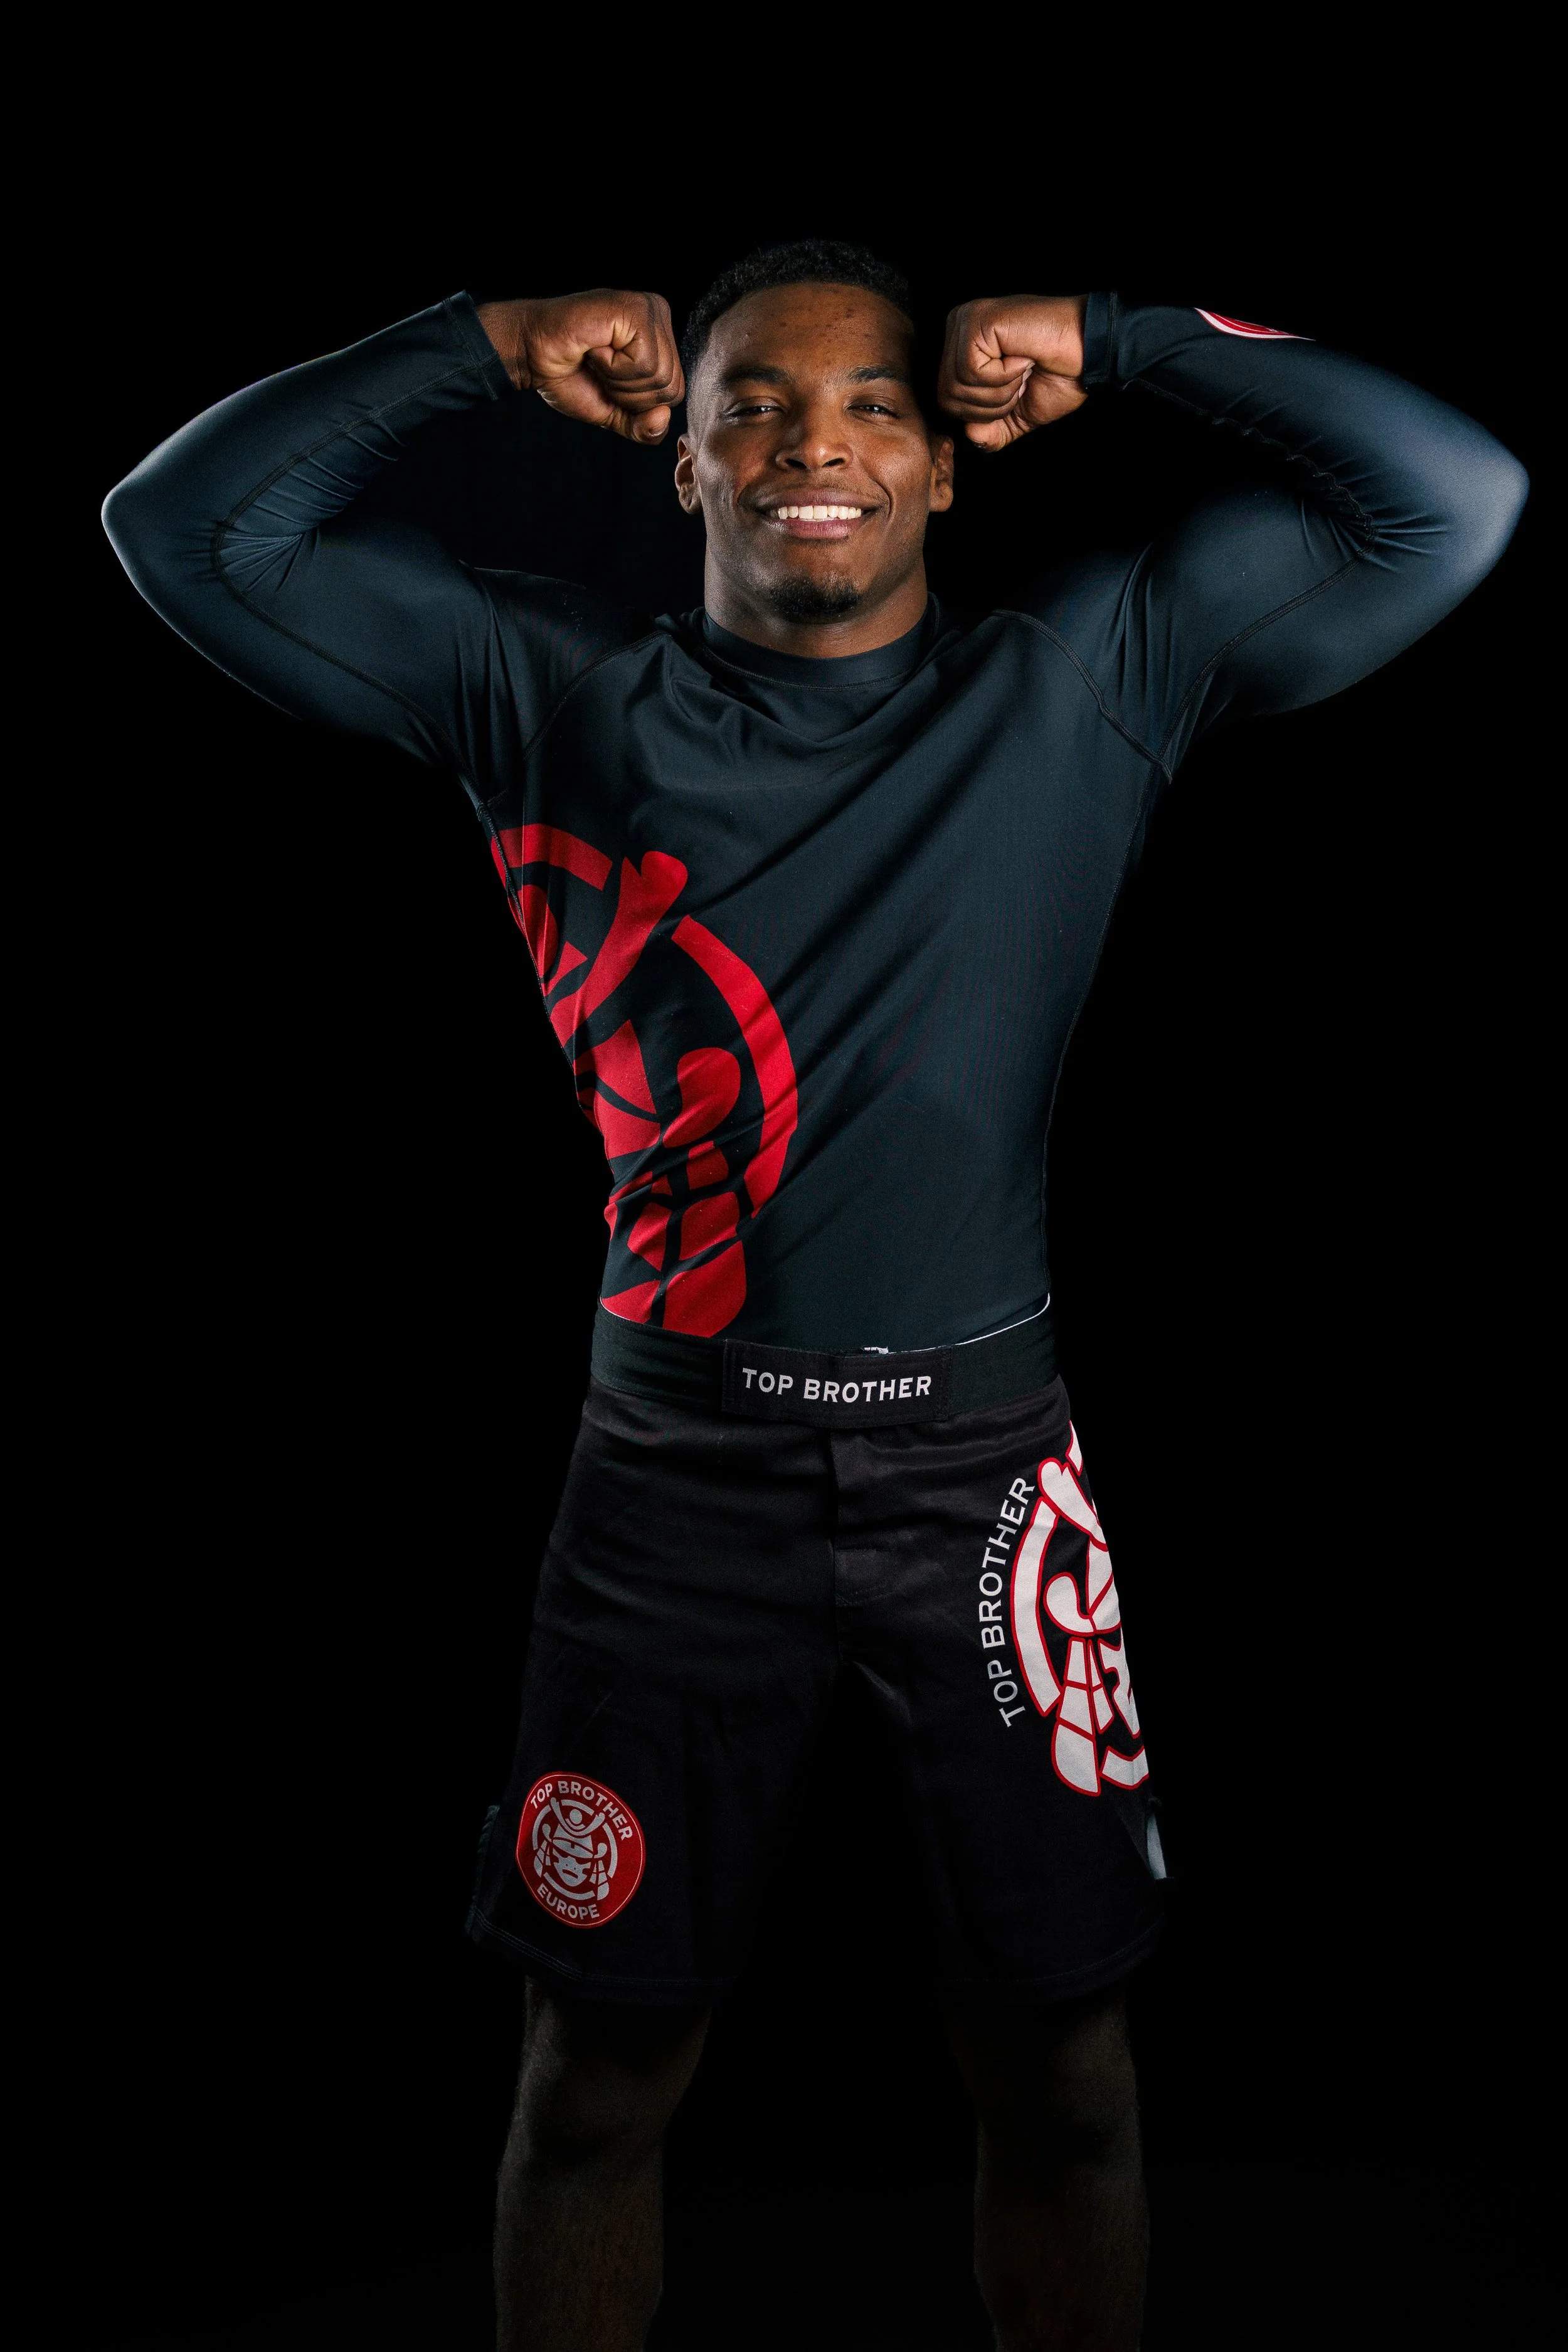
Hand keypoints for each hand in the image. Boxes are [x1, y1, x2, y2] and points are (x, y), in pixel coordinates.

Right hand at [476, 290, 683, 444]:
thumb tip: (663, 418)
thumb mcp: (615, 412)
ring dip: (619, 380)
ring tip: (596, 357)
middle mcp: (659, 315)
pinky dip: (614, 368)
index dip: (637, 402)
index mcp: (660, 337)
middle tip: (599, 368)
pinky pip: (645, 364)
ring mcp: (649, 309)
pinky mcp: (635, 310)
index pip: (674, 393)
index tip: (606, 378)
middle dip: (629, 394)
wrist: (532, 355)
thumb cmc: (570, 376)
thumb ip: (643, 426)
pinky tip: (595, 348)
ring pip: (659, 376)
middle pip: (670, 387)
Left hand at [938, 296, 1087, 450]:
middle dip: (991, 405)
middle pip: (947, 398)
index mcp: (962, 348)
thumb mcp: (1018, 415)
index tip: (1017, 389)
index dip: (984, 413)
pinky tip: (1022, 356)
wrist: (1089, 351)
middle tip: (1021, 380)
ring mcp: (965, 321)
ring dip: (1000, 391)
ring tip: (1023, 367)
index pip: (948, 402)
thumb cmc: (1059, 374)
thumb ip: (990, 431)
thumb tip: (969, 434)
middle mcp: (958, 328)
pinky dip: (1003, 375)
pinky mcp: (977, 320)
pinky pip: (971, 372)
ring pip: (957, 387)